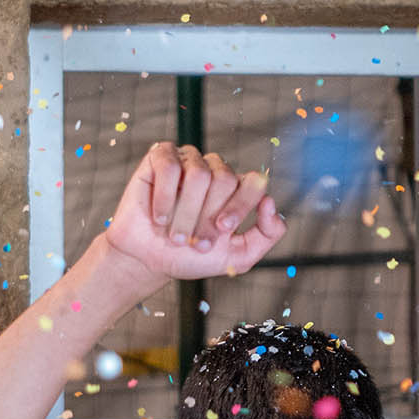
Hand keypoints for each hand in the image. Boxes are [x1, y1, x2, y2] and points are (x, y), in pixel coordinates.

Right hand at [100, 141, 284, 281]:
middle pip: (225, 180)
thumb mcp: (237, 257)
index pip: (253, 183)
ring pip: (199, 174)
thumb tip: (271, 202)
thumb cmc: (190, 257)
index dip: (240, 205)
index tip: (222, 229)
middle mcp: (215, 170)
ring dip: (186, 212)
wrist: (148, 261)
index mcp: (237, 188)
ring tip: (174, 234)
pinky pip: (170, 167)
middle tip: (193, 242)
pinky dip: (164, 197)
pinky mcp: (160, 158)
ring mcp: (189, 161)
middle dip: (208, 217)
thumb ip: (267, 235)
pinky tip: (159, 216)